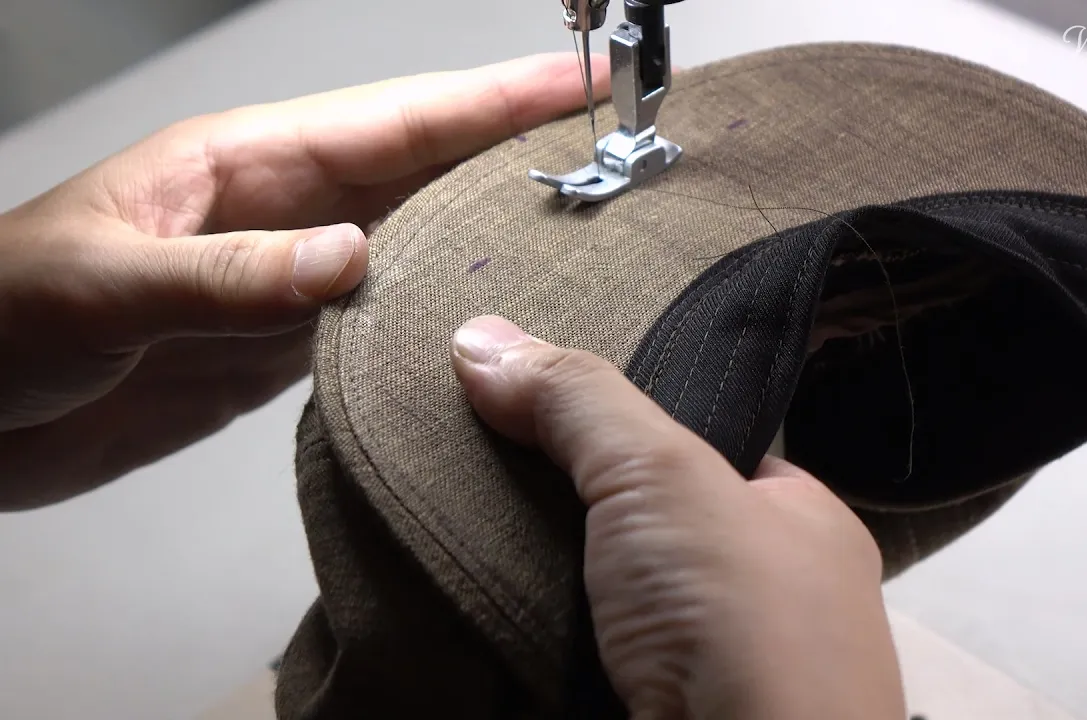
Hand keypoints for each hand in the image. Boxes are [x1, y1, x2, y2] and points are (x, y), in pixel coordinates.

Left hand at [0, 54, 606, 510]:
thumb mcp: (104, 285)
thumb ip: (228, 274)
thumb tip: (353, 258)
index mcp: (242, 164)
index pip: (394, 122)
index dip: (491, 100)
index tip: (575, 83)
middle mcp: (281, 212)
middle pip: (426, 170)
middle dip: (519, 149)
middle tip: (612, 144)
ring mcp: (288, 279)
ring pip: (417, 241)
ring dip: (495, 228)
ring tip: (582, 221)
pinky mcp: (282, 345)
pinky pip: (385, 316)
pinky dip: (445, 309)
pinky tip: (490, 313)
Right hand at [451, 316, 905, 719]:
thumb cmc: (738, 624)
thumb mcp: (661, 476)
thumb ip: (582, 403)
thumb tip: (478, 334)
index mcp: (803, 528)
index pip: (707, 454)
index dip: (627, 428)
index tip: (535, 406)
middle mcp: (772, 606)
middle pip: (648, 534)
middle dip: (568, 515)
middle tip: (469, 473)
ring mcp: (717, 679)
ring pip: (611, 609)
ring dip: (543, 588)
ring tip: (448, 535)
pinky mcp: (657, 719)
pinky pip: (586, 668)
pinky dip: (538, 645)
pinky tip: (478, 619)